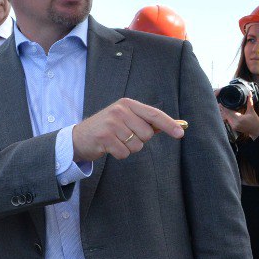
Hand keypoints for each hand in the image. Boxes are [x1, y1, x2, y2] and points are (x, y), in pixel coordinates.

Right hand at [71, 98, 185, 162]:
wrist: (79, 137)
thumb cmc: (107, 129)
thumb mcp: (125, 119)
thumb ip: (146, 122)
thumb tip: (174, 126)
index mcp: (127, 104)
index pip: (154, 114)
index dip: (169, 124)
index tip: (180, 133)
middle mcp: (119, 111)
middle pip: (146, 134)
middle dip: (139, 140)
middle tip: (124, 136)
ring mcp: (111, 124)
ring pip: (136, 145)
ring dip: (128, 148)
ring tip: (115, 141)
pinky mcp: (104, 138)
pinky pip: (124, 153)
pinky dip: (119, 154)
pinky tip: (109, 147)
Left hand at [218, 96, 258, 139]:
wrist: (256, 131)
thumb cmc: (255, 121)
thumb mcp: (252, 111)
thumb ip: (249, 102)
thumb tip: (250, 93)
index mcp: (239, 119)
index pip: (229, 112)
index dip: (224, 107)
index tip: (221, 103)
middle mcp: (235, 123)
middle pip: (226, 115)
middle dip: (223, 109)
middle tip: (220, 103)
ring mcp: (233, 126)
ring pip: (226, 118)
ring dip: (224, 113)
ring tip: (221, 107)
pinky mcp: (233, 128)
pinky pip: (228, 121)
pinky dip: (227, 116)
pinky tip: (225, 113)